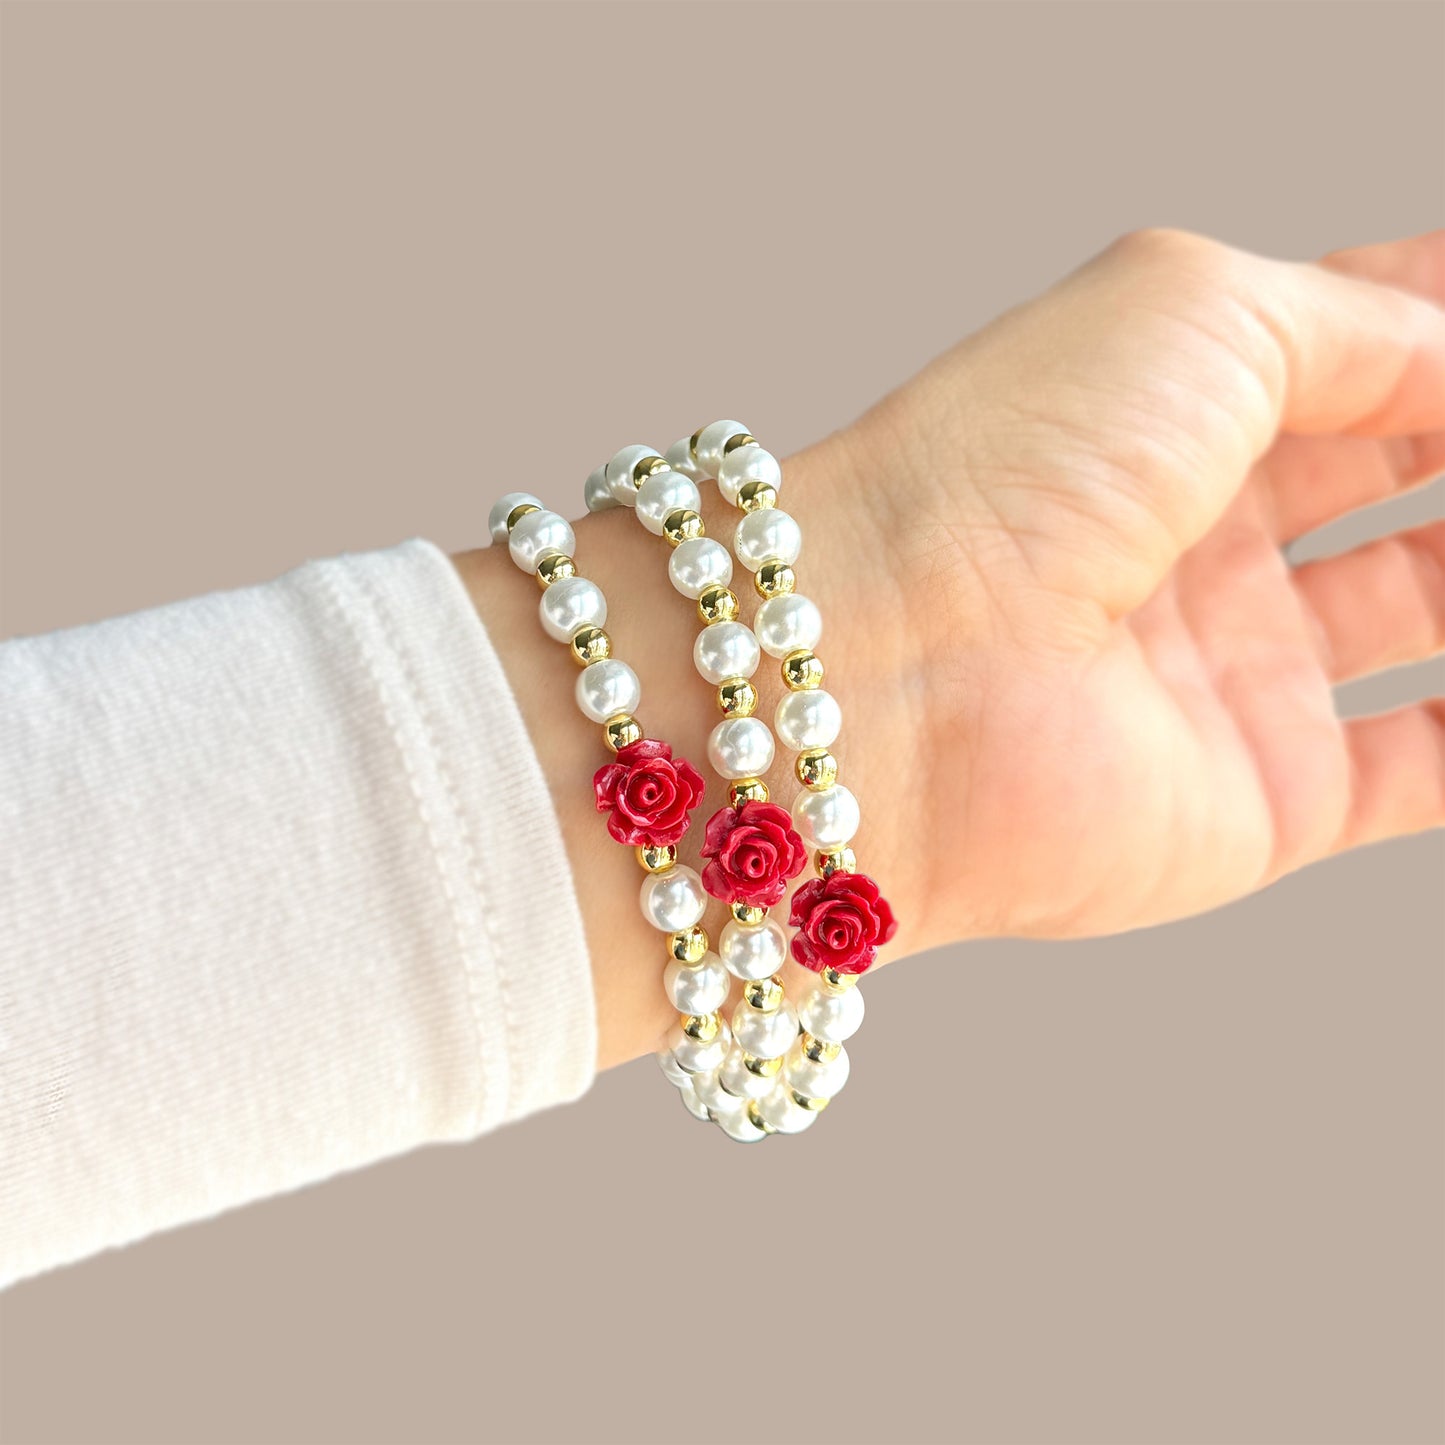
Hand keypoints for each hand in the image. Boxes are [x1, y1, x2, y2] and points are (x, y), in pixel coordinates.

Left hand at [788, 227, 1444, 954]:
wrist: (908, 669)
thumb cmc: (1013, 469)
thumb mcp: (1198, 312)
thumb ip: (1360, 324)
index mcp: (1173, 411)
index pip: (1363, 350)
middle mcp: (1204, 541)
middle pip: (1408, 473)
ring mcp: (1240, 673)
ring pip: (1439, 606)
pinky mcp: (1270, 797)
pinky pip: (1439, 762)